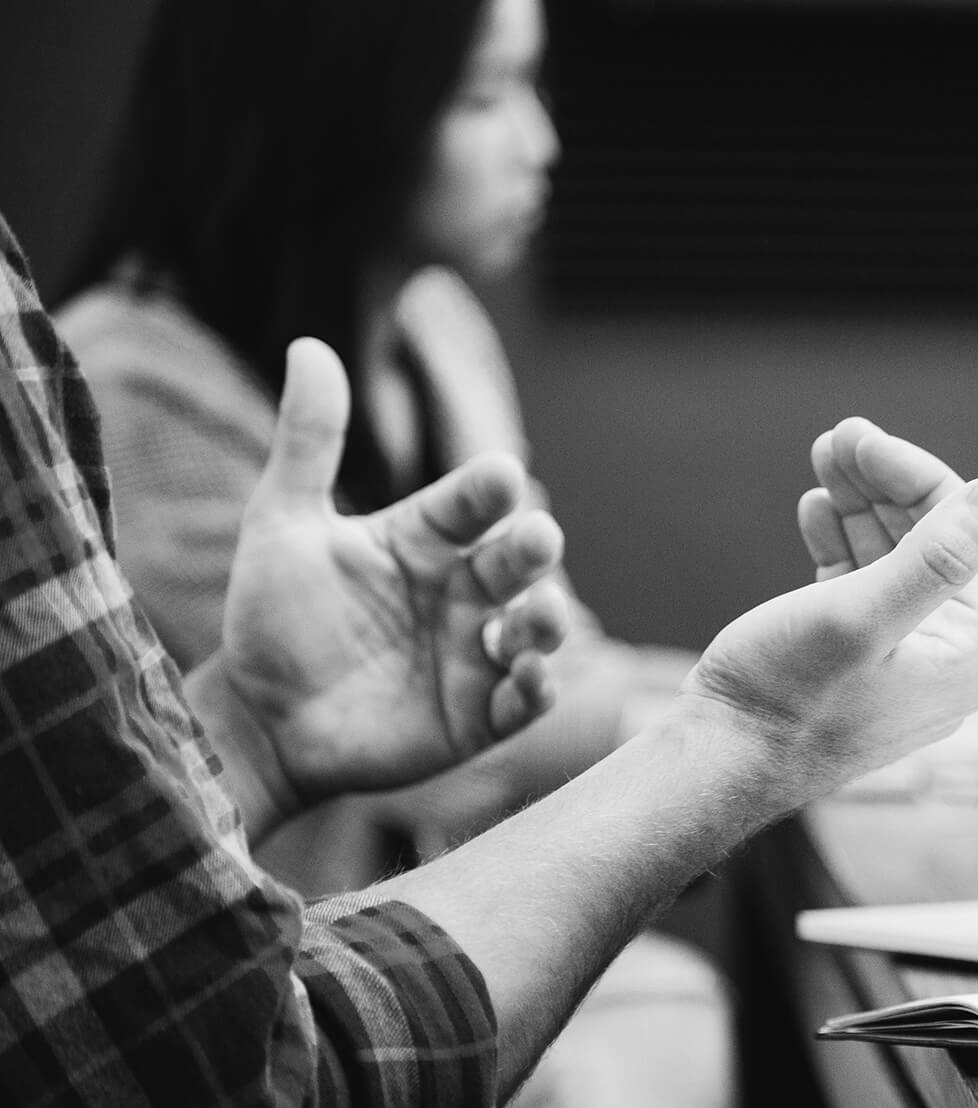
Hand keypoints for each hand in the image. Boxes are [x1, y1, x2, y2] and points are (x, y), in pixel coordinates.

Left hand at [200, 339, 569, 827]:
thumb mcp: (281, 524)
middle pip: (514, 562)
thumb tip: (308, 345)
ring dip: (547, 621)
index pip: (468, 504)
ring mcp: (474, 653)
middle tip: (537, 538)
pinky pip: (523, 700)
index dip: (486, 490)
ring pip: (533, 629)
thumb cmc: (273, 618)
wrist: (258, 719)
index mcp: (423, 540)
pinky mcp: (477, 716)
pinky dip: (537, 688)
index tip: (499, 474)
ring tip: (541, 616)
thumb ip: (308, 441)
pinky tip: (530, 676)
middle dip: (532, 549)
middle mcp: (459, 592)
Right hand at [678, 417, 977, 806]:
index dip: (917, 477)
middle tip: (838, 436)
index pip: (968, 536)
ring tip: (824, 456)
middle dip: (885, 485)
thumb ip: (935, 557)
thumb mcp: (859, 616)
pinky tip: (815, 509)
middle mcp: (947, 659)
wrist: (717, 764)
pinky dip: (842, 543)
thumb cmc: (785, 699)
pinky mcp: (857, 661)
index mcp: (970, 652)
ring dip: (860, 505)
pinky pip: (864, 587)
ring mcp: (902, 661)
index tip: (861, 438)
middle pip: (932, 543)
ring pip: (893, 559)